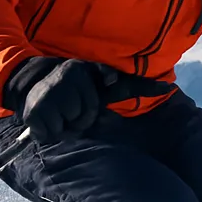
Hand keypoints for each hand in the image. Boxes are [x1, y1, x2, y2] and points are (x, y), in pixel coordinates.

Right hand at [2, 58, 173, 140]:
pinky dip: (52, 132)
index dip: (107, 76)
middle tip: (73, 109)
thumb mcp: (106, 85)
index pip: (103, 75)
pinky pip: (54, 132)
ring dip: (69, 126)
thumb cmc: (80, 88)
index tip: (112, 77)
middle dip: (84, 118)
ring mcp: (51, 91)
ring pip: (74, 124)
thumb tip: (167, 87)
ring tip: (61, 112)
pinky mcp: (36, 109)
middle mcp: (69, 74)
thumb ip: (135, 86)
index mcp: (85, 68)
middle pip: (89, 113)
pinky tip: (48, 119)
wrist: (33, 84)